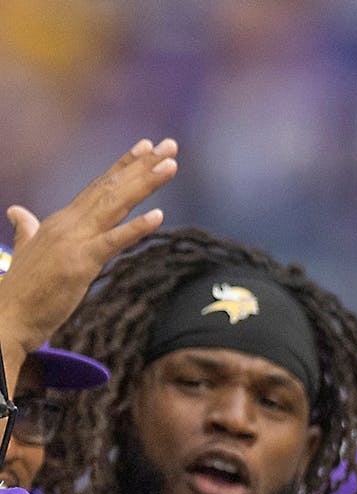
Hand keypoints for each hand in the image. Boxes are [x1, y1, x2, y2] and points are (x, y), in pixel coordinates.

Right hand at [0, 138, 177, 354]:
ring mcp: (76, 241)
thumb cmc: (23, 288)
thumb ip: (28, 229)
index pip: (99, 187)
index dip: (123, 167)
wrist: (7, 315)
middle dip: (142, 166)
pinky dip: (136, 227)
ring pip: (116, 205)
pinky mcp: (81, 262)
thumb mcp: (28, 251)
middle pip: (112, 188)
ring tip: (170, 165)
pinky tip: (159, 215)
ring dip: (144, 184)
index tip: (147, 148)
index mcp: (64, 221)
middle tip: (170, 145)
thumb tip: (18, 212)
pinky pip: (114, 241)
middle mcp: (71, 224)